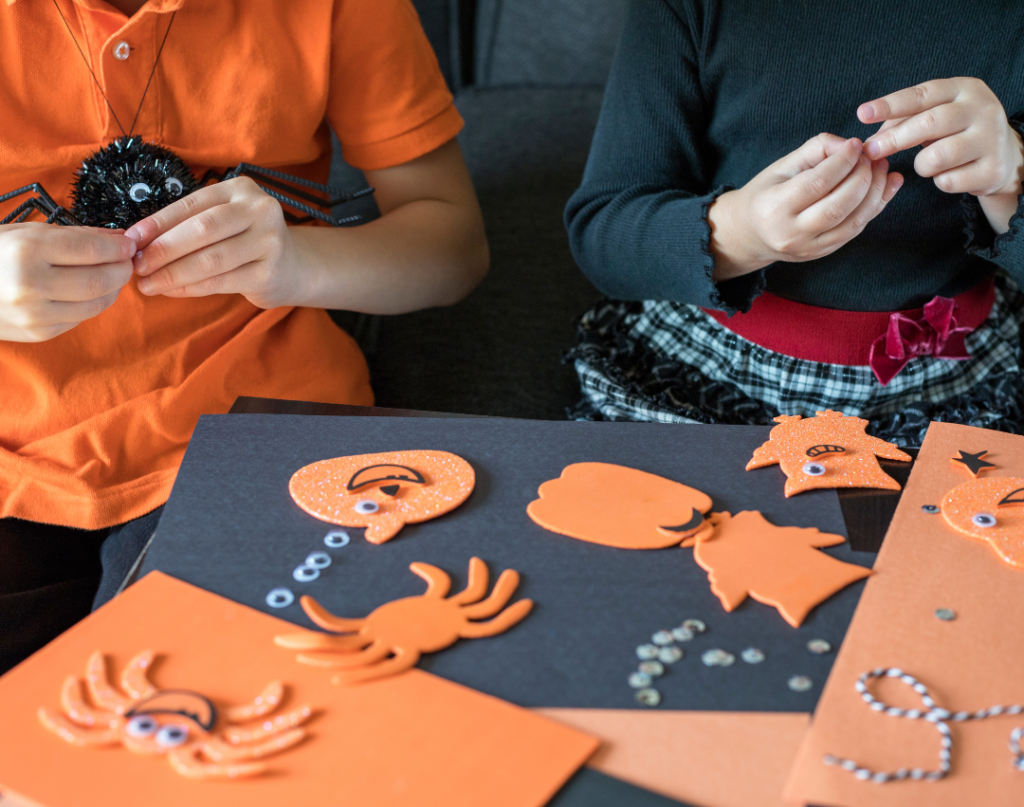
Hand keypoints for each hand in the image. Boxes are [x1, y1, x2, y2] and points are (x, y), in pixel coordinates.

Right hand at [0, 223, 135, 341]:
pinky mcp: (39, 333)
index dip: (119, 247)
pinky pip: (81, 318)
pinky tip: (91, 291)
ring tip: (112, 275)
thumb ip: (75, 235)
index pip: (92, 249)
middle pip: (100, 279)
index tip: (129, 244)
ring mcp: (35, 314)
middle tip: (127, 260)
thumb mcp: (27, 232)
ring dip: (113, 289)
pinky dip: (93, 303)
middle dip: (122, 269)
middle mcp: (31, 284)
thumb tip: (118, 238)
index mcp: (27, 250)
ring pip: (96, 303)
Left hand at [127, 177, 300, 308]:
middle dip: (163, 250)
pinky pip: (221, 282)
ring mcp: (269, 242)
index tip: (130, 240)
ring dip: (173, 274)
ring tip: (147, 285)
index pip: (191, 205)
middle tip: (136, 266)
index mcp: (241, 189)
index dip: (158, 223)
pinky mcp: (270, 273)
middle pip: (202, 230)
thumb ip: (189, 224)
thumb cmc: (245, 241)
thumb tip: (138, 242)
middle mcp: (260, 210)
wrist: (293, 267)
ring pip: (210, 260)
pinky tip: (171, 291)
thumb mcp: (223, 221)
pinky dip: (191, 288)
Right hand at [709, 134, 902, 279]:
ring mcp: (808, 248)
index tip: (856, 144)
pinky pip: (855, 231)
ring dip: (875, 193)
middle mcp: (791, 233)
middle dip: (863, 177)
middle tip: (872, 157)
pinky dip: (874, 207)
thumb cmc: (766, 193)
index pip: (817, 183)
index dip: (842, 161)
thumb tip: (850, 145)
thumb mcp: (782, 166)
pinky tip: (885, 187)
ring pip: (853, 222)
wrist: (750, 233)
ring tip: (883, 169)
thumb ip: (816, 150)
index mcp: (774, 207)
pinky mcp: (822, 253)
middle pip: (838, 206)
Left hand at [859, 78, 1023, 231]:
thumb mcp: (935, 116)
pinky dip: (939, 182)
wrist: (1004, 157)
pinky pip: (948, 181)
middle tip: (870, 151)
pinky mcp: (993, 169)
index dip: (890, 105)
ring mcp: (991, 139)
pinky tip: (949, 175)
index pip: (922, 95)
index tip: (862, 114)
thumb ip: (903, 121)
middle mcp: (982, 109)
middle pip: (929, 123)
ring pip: (937, 156)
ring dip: (921, 165)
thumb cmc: (957, 132)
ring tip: (927, 164)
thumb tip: (870, 141)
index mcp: (964, 89)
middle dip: (894, 139)